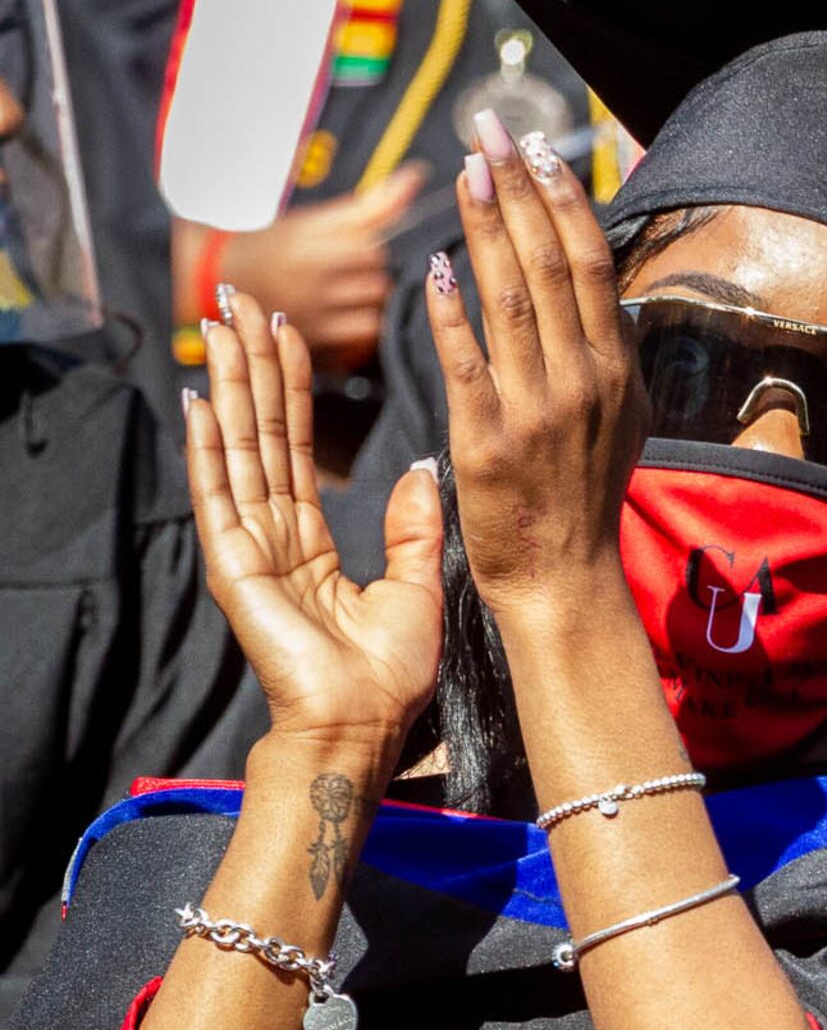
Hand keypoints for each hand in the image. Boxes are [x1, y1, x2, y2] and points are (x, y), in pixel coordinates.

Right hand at [183, 287, 441, 751]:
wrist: (364, 726)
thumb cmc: (389, 675)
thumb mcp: (417, 585)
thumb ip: (415, 526)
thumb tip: (423, 468)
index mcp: (311, 541)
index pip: (295, 447)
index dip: (291, 389)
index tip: (287, 332)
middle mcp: (273, 535)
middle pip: (259, 434)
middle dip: (251, 367)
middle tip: (242, 303)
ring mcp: (248, 548)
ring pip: (238, 449)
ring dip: (231, 386)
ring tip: (223, 327)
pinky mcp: (235, 566)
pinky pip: (220, 494)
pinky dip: (209, 446)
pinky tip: (201, 398)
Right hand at [184, 167, 434, 363]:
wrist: (222, 281)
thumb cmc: (277, 249)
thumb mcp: (318, 219)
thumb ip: (373, 204)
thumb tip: (416, 177)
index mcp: (310, 240)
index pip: (372, 246)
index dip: (372, 247)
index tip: (356, 247)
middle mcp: (310, 278)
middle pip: (379, 279)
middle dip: (374, 274)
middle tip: (349, 272)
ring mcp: (311, 313)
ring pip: (376, 311)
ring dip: (372, 304)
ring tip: (348, 295)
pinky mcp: (314, 342)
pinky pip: (362, 340)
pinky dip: (363, 331)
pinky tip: (346, 318)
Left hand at [426, 115, 638, 632]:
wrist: (563, 578)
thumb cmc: (582, 498)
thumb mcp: (619, 420)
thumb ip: (610, 357)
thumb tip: (608, 298)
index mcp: (614, 370)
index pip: (590, 264)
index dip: (562, 200)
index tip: (534, 149)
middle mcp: (584, 380)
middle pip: (552, 264)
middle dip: (518, 190)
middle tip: (489, 132)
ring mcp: (538, 409)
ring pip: (512, 298)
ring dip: (487, 227)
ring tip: (464, 171)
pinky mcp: (488, 440)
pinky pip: (467, 363)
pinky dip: (451, 314)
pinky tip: (435, 268)